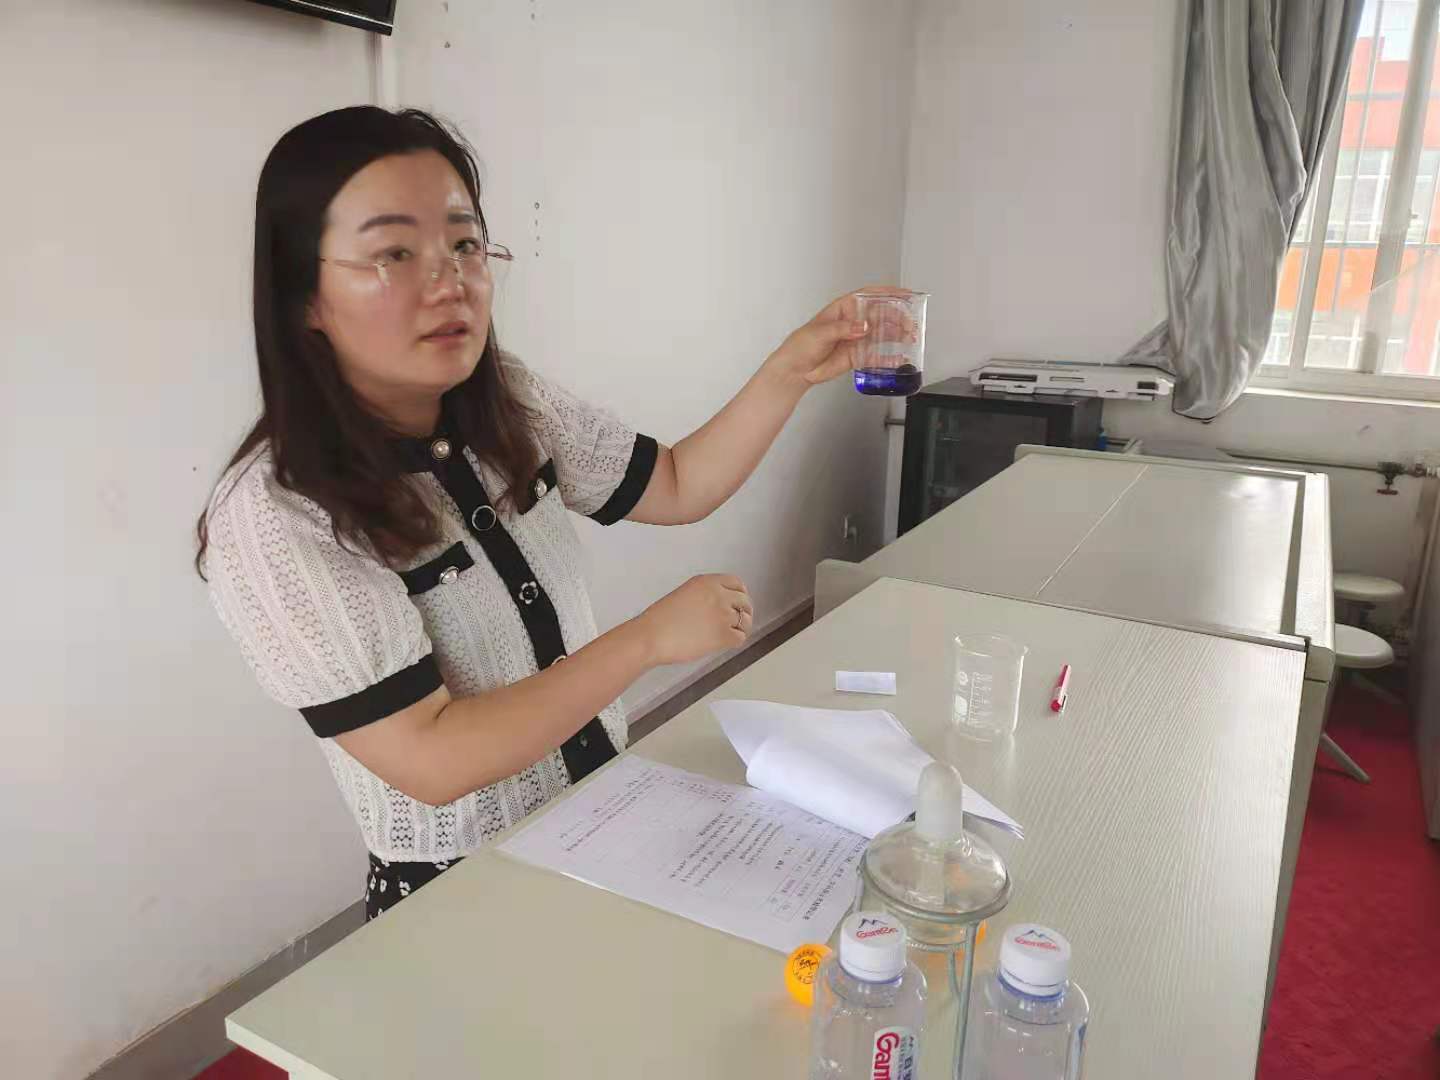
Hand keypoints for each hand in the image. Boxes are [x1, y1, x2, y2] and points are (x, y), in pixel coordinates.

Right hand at [635, 574, 752, 665]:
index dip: (740, 594)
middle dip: (743, 612)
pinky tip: (723, 643)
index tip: (739, 603)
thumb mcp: (684, 594)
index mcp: (707, 582)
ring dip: (739, 628)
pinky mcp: (723, 634)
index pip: (736, 583)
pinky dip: (734, 641)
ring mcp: (723, 614)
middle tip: (737, 622)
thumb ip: (705, 595)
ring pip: (745, 621)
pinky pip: (740, 637)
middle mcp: (718, 595)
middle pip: (745, 602)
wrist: (651, 637)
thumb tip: (719, 606)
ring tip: (727, 635)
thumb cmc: (660, 620)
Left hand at [766, 286, 915, 388]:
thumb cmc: (801, 345)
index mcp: (844, 308)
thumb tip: (863, 326)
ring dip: (896, 334)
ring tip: (909, 337)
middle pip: (880, 314)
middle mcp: (853, 322)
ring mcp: (856, 338)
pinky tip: (898, 357)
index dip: (888, 292)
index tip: (904, 294)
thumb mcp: (821, 332)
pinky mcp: (857, 355)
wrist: (796, 369)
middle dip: (897, 317)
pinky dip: (888, 356)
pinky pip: (876, 354)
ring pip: (881, 333)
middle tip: (908, 323)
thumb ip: (843, 329)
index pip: (869, 295)